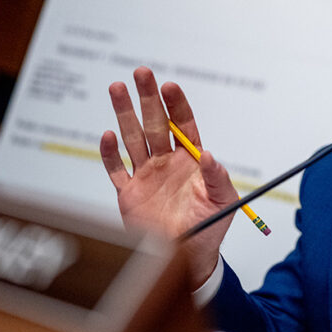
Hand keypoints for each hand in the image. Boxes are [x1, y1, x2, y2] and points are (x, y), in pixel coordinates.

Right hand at [100, 66, 238, 287]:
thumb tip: (208, 155)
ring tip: (116, 87)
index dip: (176, 105)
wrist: (189, 258)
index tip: (169, 86)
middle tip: (141, 73)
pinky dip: (110, 153)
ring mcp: (146, 175)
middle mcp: (166, 162)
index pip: (182, 124)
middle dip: (147, 97)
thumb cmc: (210, 227)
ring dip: (124, 113)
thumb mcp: (223, 201)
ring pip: (133, 138)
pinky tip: (107, 134)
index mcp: (190, 160)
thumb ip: (218, 178)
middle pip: (155, 123)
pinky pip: (116, 169)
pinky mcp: (129, 194)